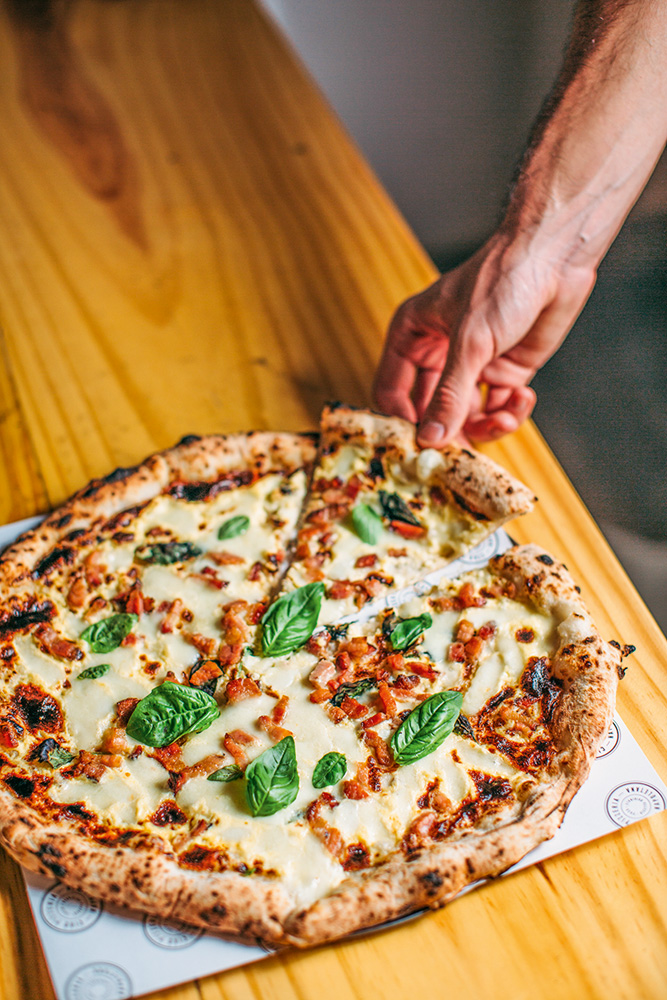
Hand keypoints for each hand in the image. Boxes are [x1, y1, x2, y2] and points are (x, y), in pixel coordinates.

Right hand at [373, 230, 596, 446]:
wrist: (557, 258)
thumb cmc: (504, 278)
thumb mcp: (470, 342)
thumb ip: (449, 395)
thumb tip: (430, 439)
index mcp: (413, 336)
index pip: (392, 392)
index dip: (402, 421)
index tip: (419, 445)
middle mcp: (438, 354)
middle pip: (429, 412)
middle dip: (448, 432)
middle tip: (462, 453)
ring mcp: (472, 366)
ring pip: (465, 418)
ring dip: (486, 426)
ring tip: (504, 417)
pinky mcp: (503, 373)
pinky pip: (497, 409)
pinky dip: (511, 412)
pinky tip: (523, 397)